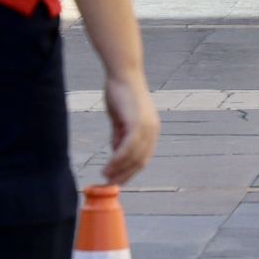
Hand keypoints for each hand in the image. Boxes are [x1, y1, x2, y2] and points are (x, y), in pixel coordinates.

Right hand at [97, 70, 158, 185]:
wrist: (122, 74)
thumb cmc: (121, 94)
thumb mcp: (120, 119)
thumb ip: (120, 135)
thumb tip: (116, 152)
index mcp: (151, 129)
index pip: (144, 157)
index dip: (131, 171)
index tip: (117, 180)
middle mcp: (152, 130)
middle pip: (141, 161)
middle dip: (125, 175)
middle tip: (110, 184)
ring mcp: (147, 126)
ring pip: (134, 157)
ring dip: (119, 170)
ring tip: (105, 177)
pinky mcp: (137, 123)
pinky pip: (128, 148)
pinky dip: (118, 160)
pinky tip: (107, 167)